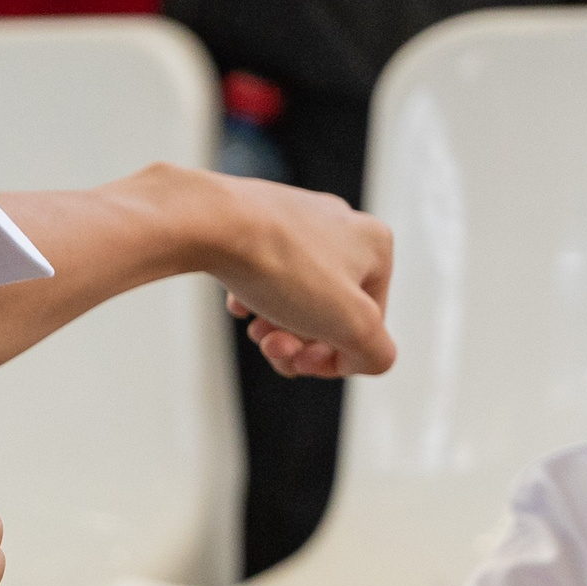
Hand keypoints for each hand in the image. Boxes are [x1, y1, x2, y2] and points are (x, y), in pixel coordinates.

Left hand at [151, 167, 395, 377]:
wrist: (210, 221)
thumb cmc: (283, 267)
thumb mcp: (350, 325)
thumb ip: (376, 354)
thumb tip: (364, 358)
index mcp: (376, 245)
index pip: (369, 327)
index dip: (334, 359)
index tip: (301, 363)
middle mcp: (342, 225)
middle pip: (330, 313)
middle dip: (301, 344)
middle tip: (271, 348)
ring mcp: (299, 221)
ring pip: (296, 297)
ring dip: (277, 326)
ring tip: (254, 330)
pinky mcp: (259, 223)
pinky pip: (265, 275)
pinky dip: (254, 299)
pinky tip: (239, 306)